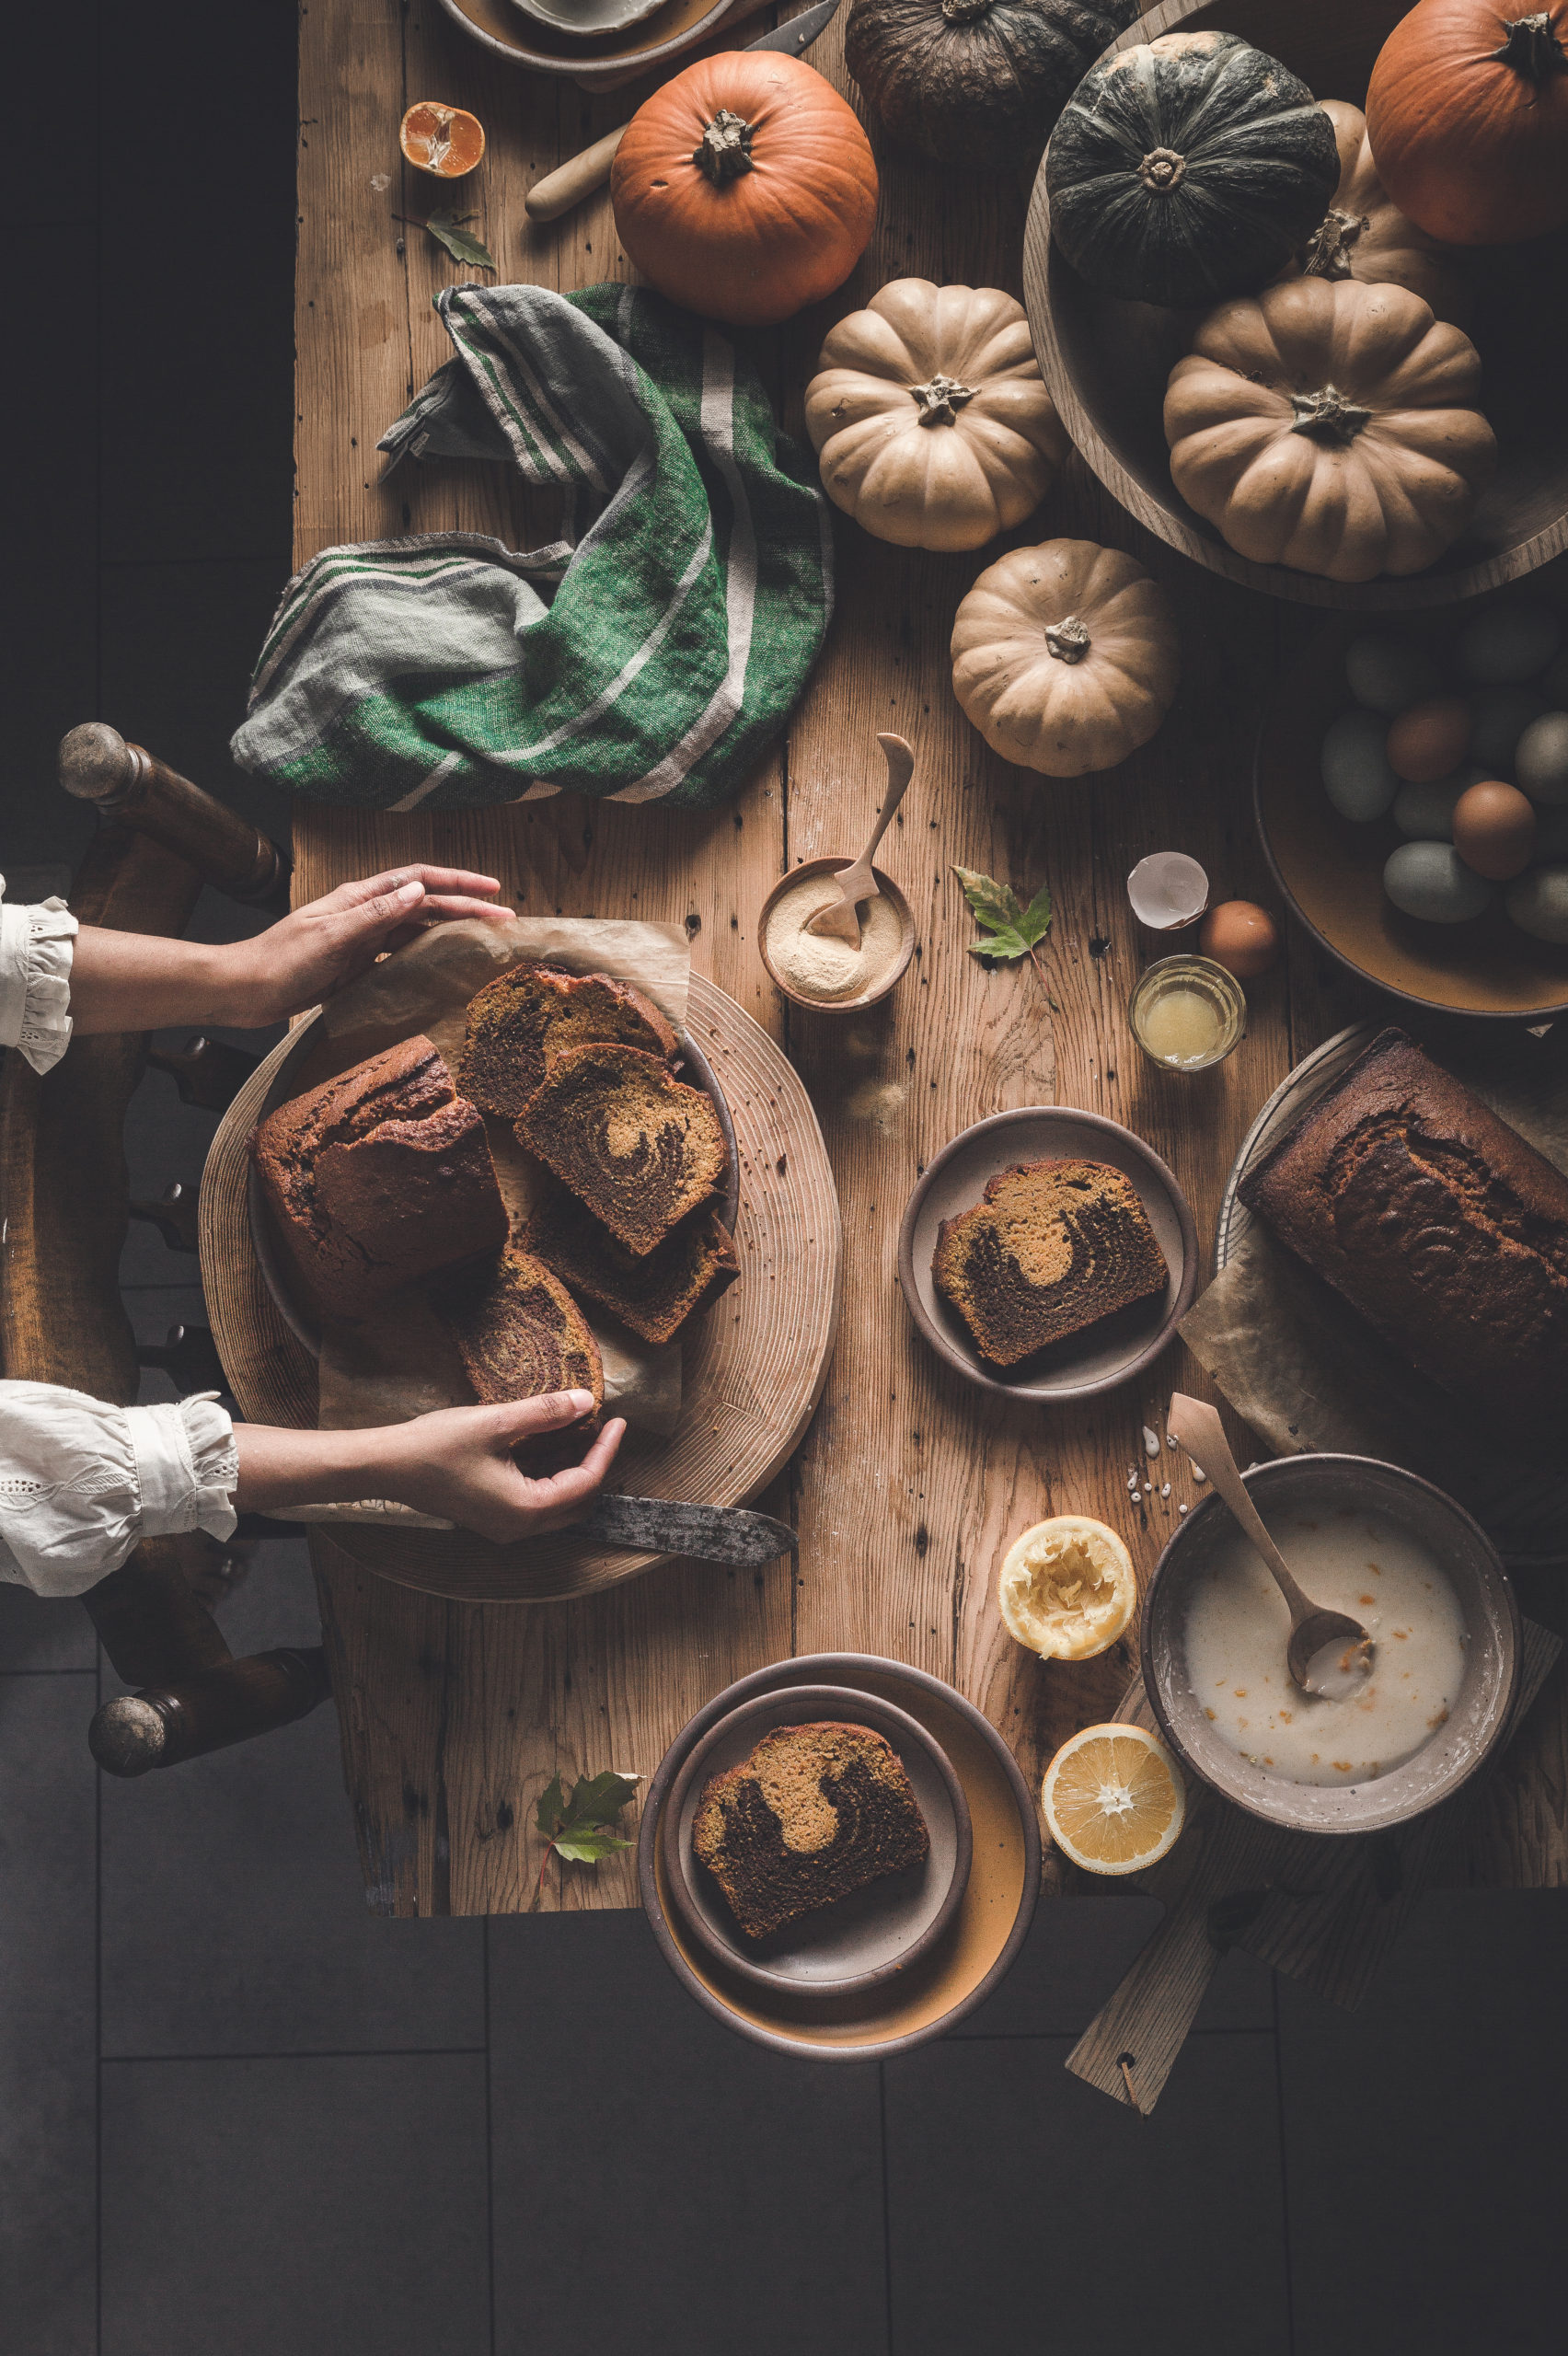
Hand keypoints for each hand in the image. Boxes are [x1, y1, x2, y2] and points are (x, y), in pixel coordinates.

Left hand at [219, 866, 513, 1023]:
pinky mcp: (356, 966)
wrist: (245, 990)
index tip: (493, 889)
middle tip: (505, 920)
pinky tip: (444, 968)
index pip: (418, 880)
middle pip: (424, 905)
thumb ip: (377, 914)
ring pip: (416, 931)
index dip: (458, 881)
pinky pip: (400, 957)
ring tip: (484, 942)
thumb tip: (419, 891)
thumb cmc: (281, 961)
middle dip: (466, 908)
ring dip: (450, 932)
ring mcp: (361, 941)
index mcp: (359, 898)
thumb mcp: (333, 936)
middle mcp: (364, 914)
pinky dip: (426, 958)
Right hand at [233, 1392, 625, 1542]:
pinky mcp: (491, 1517)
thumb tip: (586, 1402)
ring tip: (583, 1433)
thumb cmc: (435, 1446)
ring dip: (575, 1472)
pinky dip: (552, 1476)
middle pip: (578, 1502)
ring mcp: (503, 1526)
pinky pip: (537, 1502)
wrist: (385, 1466)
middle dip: (596, 1465)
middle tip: (605, 1430)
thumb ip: (544, 1413)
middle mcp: (519, 1526)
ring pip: (558, 1505)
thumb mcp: (495, 1422)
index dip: (606, 1450)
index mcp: (526, 1508)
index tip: (618, 1421)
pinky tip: (551, 1446)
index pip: (585, 1482)